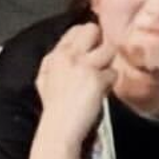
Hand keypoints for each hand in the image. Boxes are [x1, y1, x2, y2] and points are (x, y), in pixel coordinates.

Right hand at [35, 23, 116, 146]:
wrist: (59, 129)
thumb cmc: (53, 108)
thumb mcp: (45, 80)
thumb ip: (54, 62)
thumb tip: (65, 51)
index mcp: (55, 54)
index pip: (76, 29)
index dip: (87, 37)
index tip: (91, 48)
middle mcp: (69, 55)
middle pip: (93, 30)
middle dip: (101, 42)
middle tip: (102, 59)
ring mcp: (84, 65)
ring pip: (108, 49)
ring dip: (109, 63)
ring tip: (101, 78)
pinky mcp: (97, 78)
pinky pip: (113, 73)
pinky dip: (110, 83)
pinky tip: (101, 93)